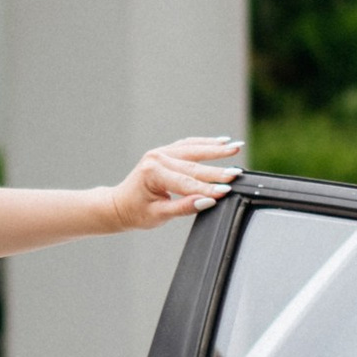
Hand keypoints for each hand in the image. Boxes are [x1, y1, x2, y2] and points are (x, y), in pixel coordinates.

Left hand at [106, 136, 241, 229]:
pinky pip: (188, 145)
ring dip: (216, 148)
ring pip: (193, 149)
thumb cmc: (136, 212)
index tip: (227, 191)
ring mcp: (161, 153)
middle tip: (237, 173)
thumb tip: (206, 201)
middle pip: (193, 165)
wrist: (119, 204)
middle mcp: (157, 158)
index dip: (208, 188)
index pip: (186, 182)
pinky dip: (205, 143)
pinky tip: (221, 141)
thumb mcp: (158, 215)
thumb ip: (183, 208)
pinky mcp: (165, 152)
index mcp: (153, 173)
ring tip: (236, 147)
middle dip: (217, 170)